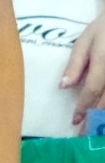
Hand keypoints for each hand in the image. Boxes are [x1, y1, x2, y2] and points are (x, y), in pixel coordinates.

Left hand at [60, 13, 104, 130]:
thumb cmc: (103, 29)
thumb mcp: (85, 40)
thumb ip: (75, 63)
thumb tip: (63, 86)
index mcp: (102, 61)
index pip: (92, 90)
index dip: (83, 107)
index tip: (75, 121)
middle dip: (95, 118)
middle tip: (84, 133)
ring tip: (96, 128)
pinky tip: (103, 115)